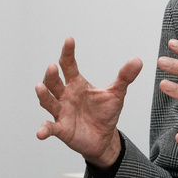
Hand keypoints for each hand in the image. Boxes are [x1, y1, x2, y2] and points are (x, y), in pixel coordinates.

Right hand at [35, 37, 142, 168]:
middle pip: (54, 82)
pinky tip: (40, 132)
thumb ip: (125, 77)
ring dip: (43, 95)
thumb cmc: (105, 113)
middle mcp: (65, 95)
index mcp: (76, 84)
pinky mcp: (61, 129)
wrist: (104, 138)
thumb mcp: (116, 93)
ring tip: (39, 87)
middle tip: (53, 66)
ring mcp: (61, 112)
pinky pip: (50, 128)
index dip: (68, 52)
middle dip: (51, 74)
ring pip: (48, 101)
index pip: (68, 65)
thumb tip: (138, 60)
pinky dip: (44, 129)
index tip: (69, 40)